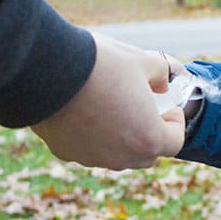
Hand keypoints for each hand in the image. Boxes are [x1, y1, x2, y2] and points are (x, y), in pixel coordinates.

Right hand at [30, 33, 184, 169]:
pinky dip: (93, 135)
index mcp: (147, 139)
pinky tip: (86, 109)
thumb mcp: (142, 61)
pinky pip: (88, 148)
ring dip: (122, 136)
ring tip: (114, 106)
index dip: (175, 123)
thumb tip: (165, 82)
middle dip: (150, 133)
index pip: (174, 143)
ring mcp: (91, 158)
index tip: (168, 107)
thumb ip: (162, 74)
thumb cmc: (101, 66)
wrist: (44, 70)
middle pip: (146, 154)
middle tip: (145, 109)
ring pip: (116, 154)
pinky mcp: (65, 152)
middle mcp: (121, 157)